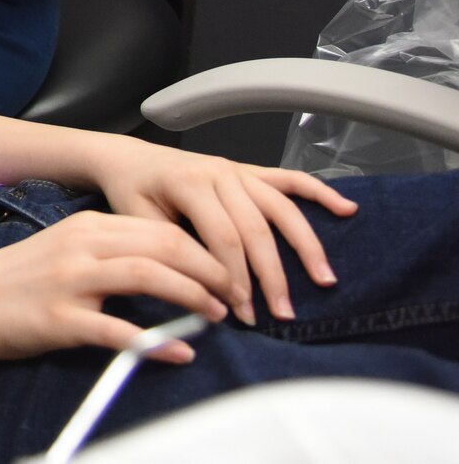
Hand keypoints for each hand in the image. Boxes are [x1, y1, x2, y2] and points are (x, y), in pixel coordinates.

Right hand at [0, 210, 231, 364]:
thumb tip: (169, 267)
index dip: (203, 250)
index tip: (226, 272)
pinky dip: (155, 341)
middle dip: (208, 270)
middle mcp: (80, 246)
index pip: (160, 229)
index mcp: (85, 226)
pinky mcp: (60, 319)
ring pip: (146, 275)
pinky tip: (178, 351)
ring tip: (216, 315)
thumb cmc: (17, 279)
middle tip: (232, 294)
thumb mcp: (66, 249)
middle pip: (162, 245)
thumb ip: (111, 252)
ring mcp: (70, 281)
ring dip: (191, 296)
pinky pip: (118, 330)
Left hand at [84, 138, 356, 324]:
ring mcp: (237, 169)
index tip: (243, 311)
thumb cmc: (130, 192)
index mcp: (188, 182)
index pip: (223, 238)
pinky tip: (346, 208)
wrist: (127, 160)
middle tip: (283, 312)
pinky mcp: (249, 170)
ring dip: (306, 245)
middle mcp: (218, 172)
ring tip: (324, 279)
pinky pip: (289, 179)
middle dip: (272, 275)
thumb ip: (171, 250)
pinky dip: (319, 192)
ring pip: (281, 208)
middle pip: (256, 228)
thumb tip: (203, 290)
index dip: (236, 277)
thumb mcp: (136, 222)